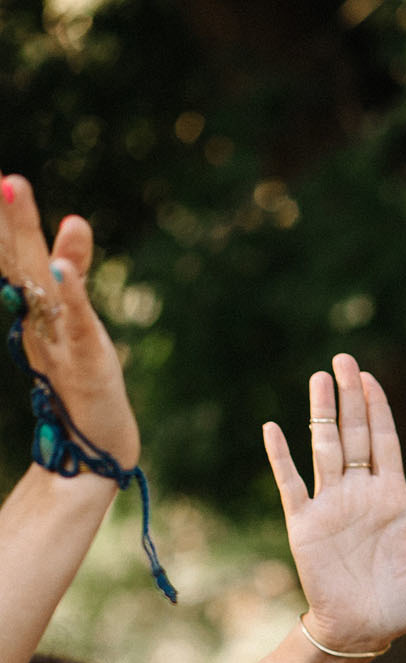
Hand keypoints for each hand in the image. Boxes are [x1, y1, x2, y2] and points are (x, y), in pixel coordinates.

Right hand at [0, 176, 136, 466]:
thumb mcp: (75, 322)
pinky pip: (74, 321)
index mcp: (35, 307)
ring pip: (39, 279)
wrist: (96, 445)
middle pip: (18, 257)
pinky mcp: (86, 359)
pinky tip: (61, 268)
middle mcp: (40, 317)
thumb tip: (73, 223)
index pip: (12, 253)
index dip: (4, 218)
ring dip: (27, 234)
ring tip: (16, 187)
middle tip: (2, 175)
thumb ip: (71, 277)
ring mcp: (59, 336)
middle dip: (8, 215)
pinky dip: (70, 294)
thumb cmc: (82, 382)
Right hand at [264, 354, 405, 656]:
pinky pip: (291, 484)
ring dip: (322, 414)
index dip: (378, 410)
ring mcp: (331, 506)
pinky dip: (282, 456)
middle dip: (351, 398)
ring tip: (319, 379)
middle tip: (344, 360)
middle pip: (354, 435)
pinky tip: (275, 428)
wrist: (367, 631)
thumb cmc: (404, 601)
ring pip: (325, 449)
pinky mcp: (305, 524)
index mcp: (395, 500)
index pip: (385, 443)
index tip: (371, 378)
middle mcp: (361, 495)